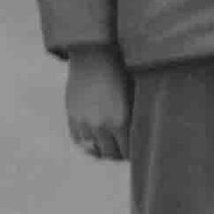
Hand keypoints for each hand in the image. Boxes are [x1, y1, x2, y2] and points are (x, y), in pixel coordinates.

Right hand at [64, 46, 130, 161]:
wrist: (94, 58)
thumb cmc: (122, 75)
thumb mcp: (134, 98)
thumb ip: (135, 119)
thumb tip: (141, 137)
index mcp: (121, 122)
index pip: (128, 153)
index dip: (133, 153)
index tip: (137, 150)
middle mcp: (101, 126)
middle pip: (110, 155)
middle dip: (118, 154)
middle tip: (124, 149)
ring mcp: (83, 124)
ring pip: (93, 150)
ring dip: (101, 150)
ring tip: (110, 144)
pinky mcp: (71, 118)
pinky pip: (78, 141)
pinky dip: (87, 143)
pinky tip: (95, 138)